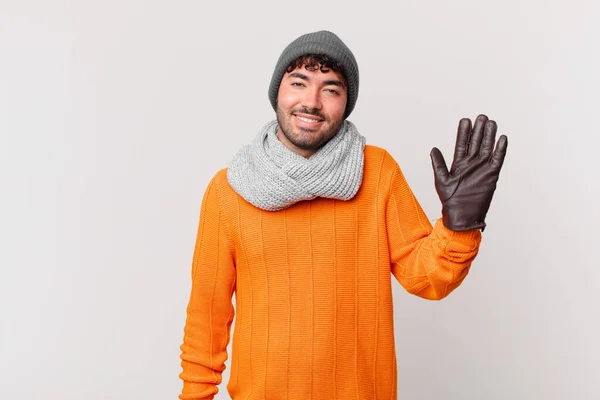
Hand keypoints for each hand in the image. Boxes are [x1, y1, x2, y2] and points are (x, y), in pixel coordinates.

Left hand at [430, 114, 507, 230]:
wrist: (462, 216)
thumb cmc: (450, 200)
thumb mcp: (441, 180)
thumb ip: (438, 164)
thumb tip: (433, 148)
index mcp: (458, 163)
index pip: (462, 143)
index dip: (464, 132)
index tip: (465, 120)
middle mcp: (471, 163)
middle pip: (476, 142)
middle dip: (478, 130)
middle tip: (481, 116)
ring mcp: (482, 168)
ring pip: (487, 148)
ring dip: (489, 136)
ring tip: (491, 122)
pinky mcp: (492, 175)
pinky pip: (497, 159)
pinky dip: (500, 149)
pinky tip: (502, 138)